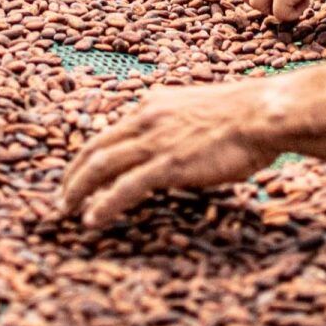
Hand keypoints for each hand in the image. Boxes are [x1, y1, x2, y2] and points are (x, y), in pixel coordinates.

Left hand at [60, 79, 282, 228]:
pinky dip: (104, 204)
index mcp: (153, 104)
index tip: (80, 172)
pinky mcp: (167, 164)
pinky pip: (125, 187)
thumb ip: (178, 127)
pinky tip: (92, 220)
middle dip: (73, 174)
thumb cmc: (245, 117)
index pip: (110, 131)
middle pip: (95, 147)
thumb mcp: (199, 112)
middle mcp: (147, 118)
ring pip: (102, 166)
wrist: (263, 114)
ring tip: (66, 210)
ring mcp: (155, 141)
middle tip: (62, 196)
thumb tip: (173, 150)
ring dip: (79, 190)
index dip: (90, 154)